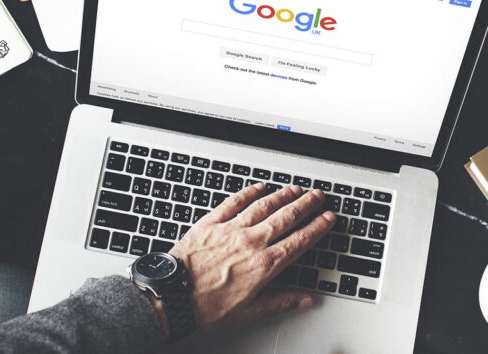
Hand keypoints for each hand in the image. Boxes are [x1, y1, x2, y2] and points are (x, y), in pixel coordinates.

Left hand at [169, 183, 335, 329]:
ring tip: (295, 189)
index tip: (327, 218)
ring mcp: (231, 229)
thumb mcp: (248, 312)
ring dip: (282, 195)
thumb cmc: (206, 306)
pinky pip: (234, 201)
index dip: (317, 227)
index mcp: (263, 265)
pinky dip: (248, 192)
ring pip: (263, 206)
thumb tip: (304, 299)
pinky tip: (259, 187)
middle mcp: (250, 242)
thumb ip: (280, 302)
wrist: (172, 295)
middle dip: (305, 205)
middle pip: (285, 217)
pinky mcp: (211, 222)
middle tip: (317, 195)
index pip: (299, 241)